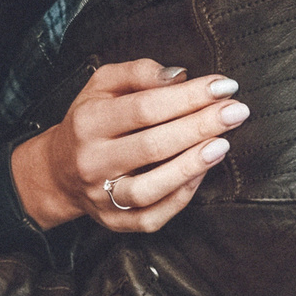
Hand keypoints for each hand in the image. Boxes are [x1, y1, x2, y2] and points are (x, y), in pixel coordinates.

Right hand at [11, 58, 246, 231]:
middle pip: (152, 146)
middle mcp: (92, 162)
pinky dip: (181, 195)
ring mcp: (102, 197)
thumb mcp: (104, 85)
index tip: (224, 86)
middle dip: (200, 126)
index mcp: (88, 122)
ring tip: (223, 144)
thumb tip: (180, 77)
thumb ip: (139, 73)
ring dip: (191, 165)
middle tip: (236, 111)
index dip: (188, 97)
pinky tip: (203, 172)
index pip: (145, 108)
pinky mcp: (116, 222)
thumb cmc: (91, 121)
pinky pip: (154, 216)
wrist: (59, 171)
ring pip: (150, 188)